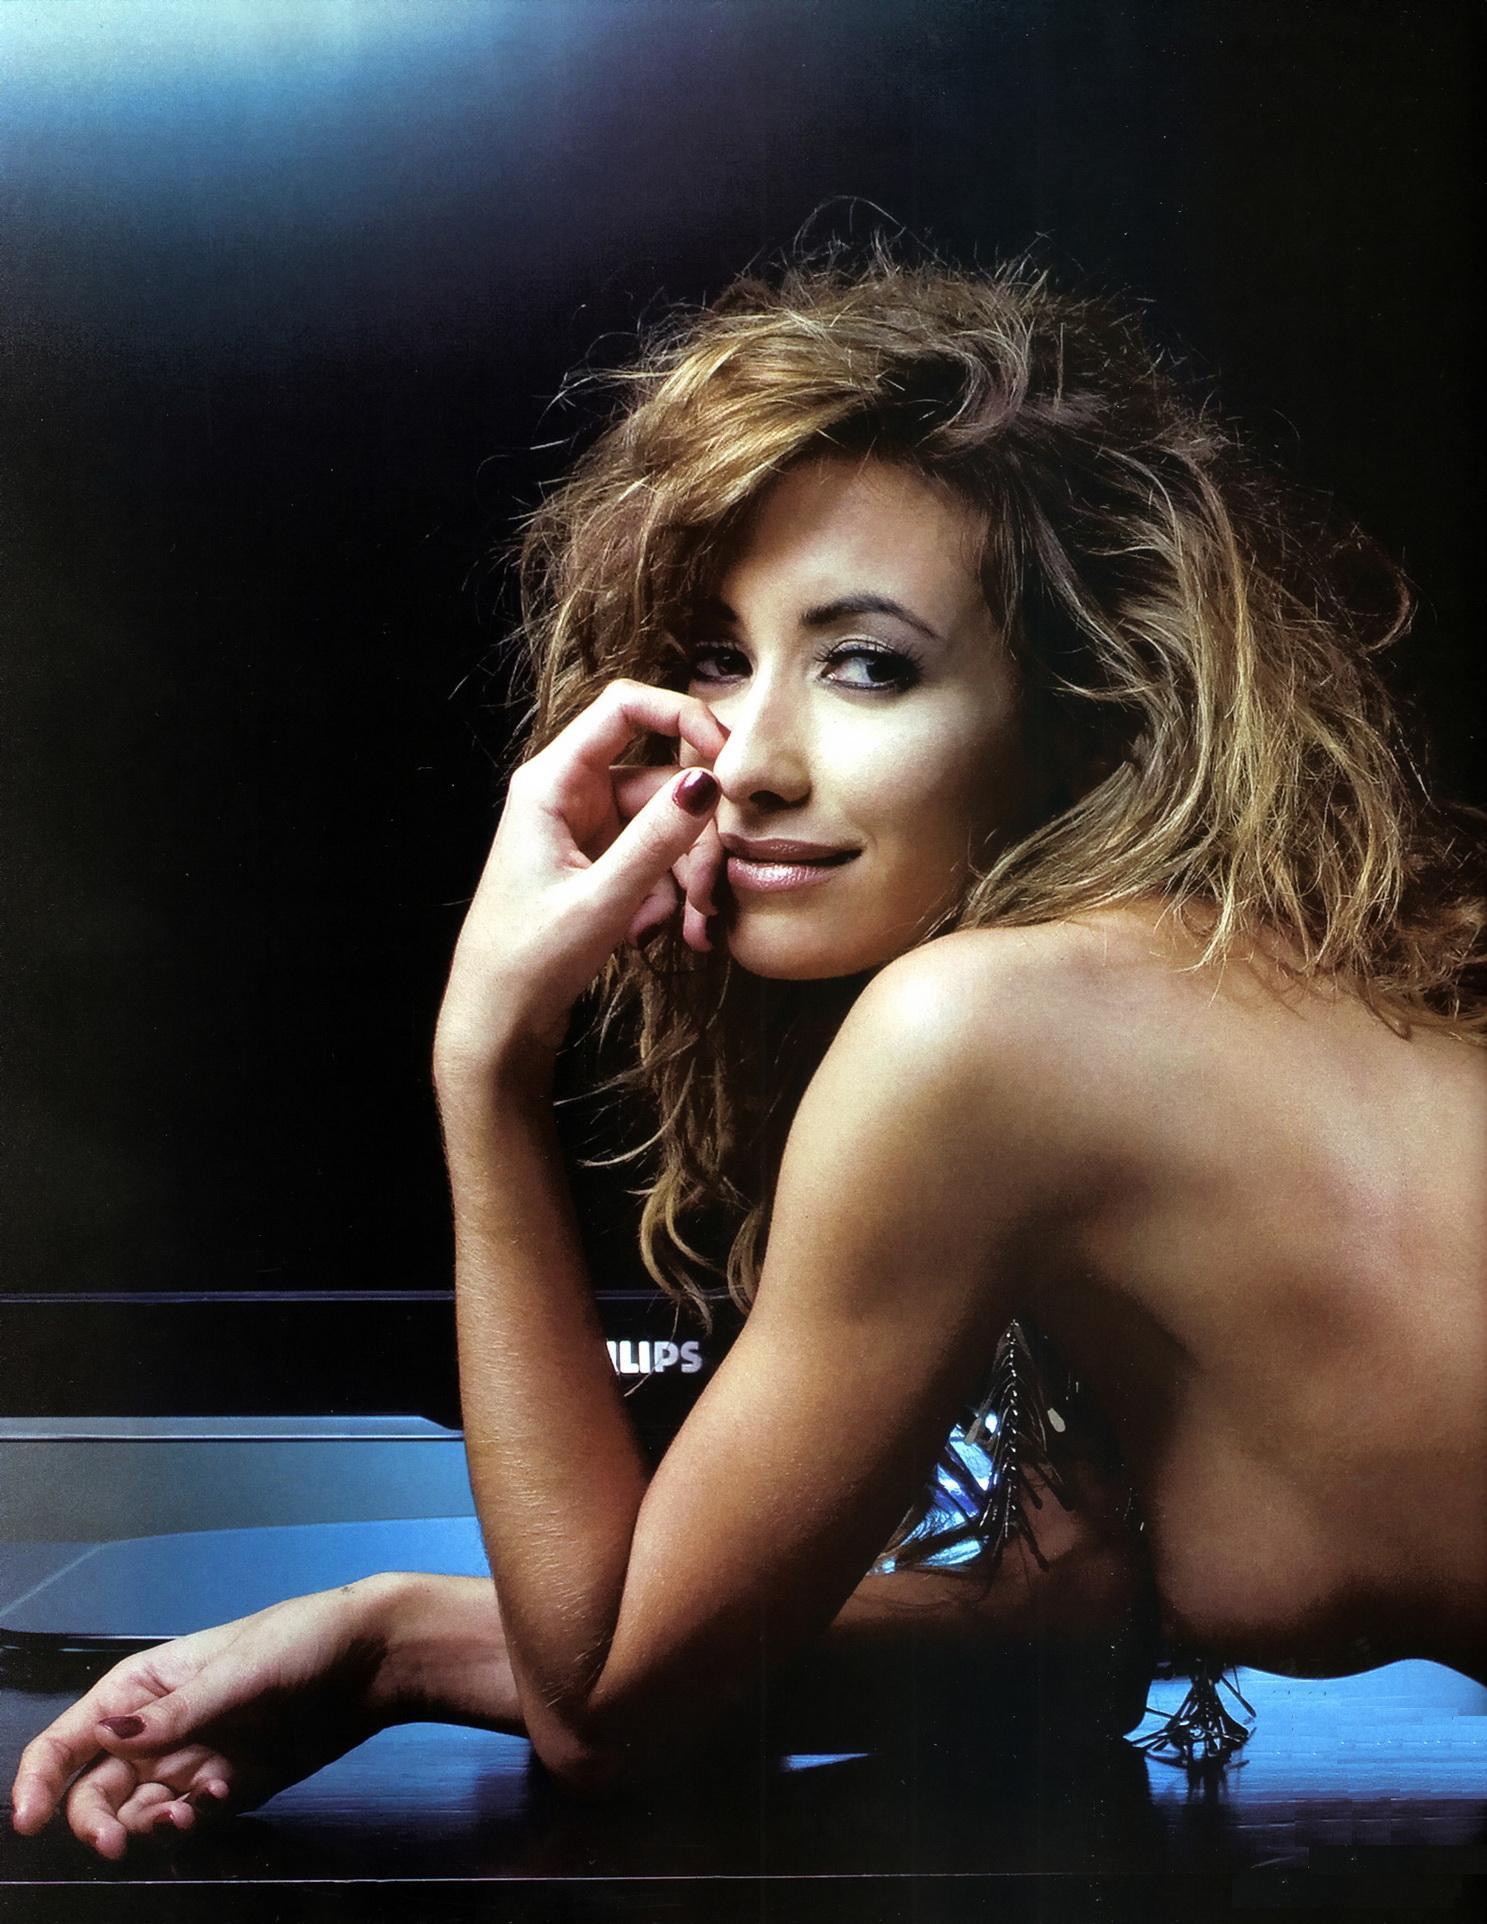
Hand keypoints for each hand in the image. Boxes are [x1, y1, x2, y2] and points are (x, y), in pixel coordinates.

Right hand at [9, 1577, 410, 1859]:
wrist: (375, 1662)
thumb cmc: (305, 1639)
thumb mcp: (237, 1669)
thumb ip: (175, 1712)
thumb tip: (105, 1735)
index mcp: (150, 1685)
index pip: (74, 1734)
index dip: (41, 1776)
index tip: (28, 1819)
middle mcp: (164, 1726)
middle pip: (97, 1787)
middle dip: (93, 1819)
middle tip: (113, 1842)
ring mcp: (197, 1757)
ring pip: (138, 1811)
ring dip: (145, 1825)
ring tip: (182, 1815)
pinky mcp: (232, 1785)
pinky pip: (189, 1818)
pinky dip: (191, 1821)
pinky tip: (217, 1801)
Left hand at [435, 680, 726, 1071]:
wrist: (497, 1023)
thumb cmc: (528, 962)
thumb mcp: (601, 901)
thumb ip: (657, 840)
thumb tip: (706, 781)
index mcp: (552, 784)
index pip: (625, 707)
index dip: (684, 717)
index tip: (729, 759)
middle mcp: (569, 797)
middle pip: (662, 783)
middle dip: (698, 837)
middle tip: (713, 893)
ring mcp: (585, 831)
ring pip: (667, 827)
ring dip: (690, 876)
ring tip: (693, 929)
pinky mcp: (598, 865)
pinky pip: (655, 861)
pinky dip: (671, 894)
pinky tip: (662, 935)